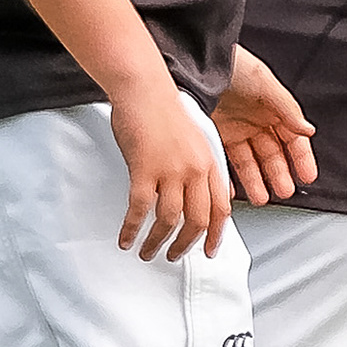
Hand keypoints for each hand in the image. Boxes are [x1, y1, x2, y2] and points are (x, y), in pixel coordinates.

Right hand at [109, 80, 230, 261]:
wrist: (144, 89)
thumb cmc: (163, 110)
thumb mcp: (194, 139)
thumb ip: (199, 166)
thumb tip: (195, 196)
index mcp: (209, 162)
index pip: (221, 208)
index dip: (216, 235)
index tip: (210, 250)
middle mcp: (194, 170)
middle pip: (197, 220)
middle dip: (185, 245)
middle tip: (174, 256)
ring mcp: (170, 170)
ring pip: (169, 220)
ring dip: (157, 242)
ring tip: (147, 251)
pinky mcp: (144, 169)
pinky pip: (140, 209)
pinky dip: (132, 229)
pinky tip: (126, 238)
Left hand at [212, 47, 316, 205]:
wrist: (193, 62)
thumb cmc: (229, 64)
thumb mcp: (263, 82)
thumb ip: (286, 108)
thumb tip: (307, 129)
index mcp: (272, 108)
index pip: (293, 139)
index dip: (301, 158)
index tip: (307, 176)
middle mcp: (254, 121)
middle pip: (272, 155)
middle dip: (279, 174)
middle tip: (284, 191)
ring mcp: (234, 130)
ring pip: (250, 162)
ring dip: (257, 181)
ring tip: (262, 197)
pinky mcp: (213, 136)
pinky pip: (224, 162)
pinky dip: (228, 178)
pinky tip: (233, 190)